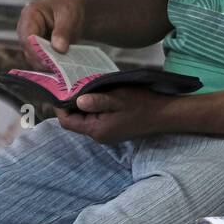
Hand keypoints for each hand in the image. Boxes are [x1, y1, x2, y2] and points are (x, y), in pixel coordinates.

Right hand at [17, 0, 85, 67]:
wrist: (73, 11)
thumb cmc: (69, 8)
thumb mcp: (69, 16)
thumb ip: (63, 32)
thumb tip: (59, 49)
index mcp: (30, 14)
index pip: (28, 37)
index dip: (37, 51)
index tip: (49, 61)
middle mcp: (25, 29)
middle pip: (28, 50)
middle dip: (42, 60)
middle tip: (58, 68)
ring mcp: (29, 40)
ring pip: (33, 58)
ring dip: (46, 65)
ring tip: (62, 69)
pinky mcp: (36, 49)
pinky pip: (40, 61)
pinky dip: (50, 65)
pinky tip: (61, 68)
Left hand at [55, 87, 171, 144]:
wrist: (163, 115)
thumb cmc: (141, 105)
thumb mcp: (118, 98)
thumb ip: (97, 100)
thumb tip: (77, 101)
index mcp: (97, 129)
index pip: (68, 122)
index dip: (60, 108)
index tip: (60, 91)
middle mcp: (99, 136)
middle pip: (75, 122)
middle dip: (71, 106)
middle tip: (71, 87)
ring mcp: (107, 135)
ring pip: (85, 121)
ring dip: (83, 107)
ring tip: (84, 90)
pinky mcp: (113, 131)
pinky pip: (96, 121)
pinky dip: (93, 110)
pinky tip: (99, 98)